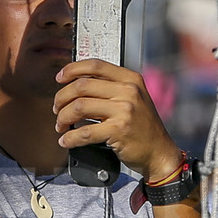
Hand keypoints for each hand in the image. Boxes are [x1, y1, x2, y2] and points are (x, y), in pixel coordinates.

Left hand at [53, 60, 183, 181]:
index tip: (60, 78)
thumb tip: (77, 85)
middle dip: (62, 98)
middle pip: (82, 86)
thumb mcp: (134, 99)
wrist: (159, 152)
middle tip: (57, 109)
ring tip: (61, 125)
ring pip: (79, 106)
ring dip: (63, 117)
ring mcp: (124, 110)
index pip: (95, 65)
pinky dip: (70, 138)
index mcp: (130, 79)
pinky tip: (66, 140)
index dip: (72, 70)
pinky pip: (84, 132)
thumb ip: (111, 88)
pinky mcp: (118, 130)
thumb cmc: (144, 128)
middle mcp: (128, 91)